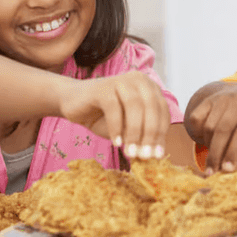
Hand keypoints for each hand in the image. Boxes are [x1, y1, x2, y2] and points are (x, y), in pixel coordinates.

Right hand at [57, 72, 171, 158]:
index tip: (157, 156)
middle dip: (150, 134)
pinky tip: (115, 143)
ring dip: (134, 132)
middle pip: (152, 108)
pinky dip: (116, 127)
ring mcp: (121, 81)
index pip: (162, 111)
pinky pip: (114, 108)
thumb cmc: (104, 116)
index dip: (161, 134)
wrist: (73, 103)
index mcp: (150, 88)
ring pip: (135, 106)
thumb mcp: (126, 129)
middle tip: (145, 156)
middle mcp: (139, 80)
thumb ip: (140, 136)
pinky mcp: (103, 87)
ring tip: (130, 152)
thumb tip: (152, 154)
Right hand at [184, 83, 236, 172]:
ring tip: (215, 155)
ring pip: (208, 126)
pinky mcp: (206, 100)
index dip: (234, 152)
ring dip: (209, 145)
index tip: (227, 169)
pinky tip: (207, 139)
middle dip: (216, 153)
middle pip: (222, 129)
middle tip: (212, 172)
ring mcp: (221, 97)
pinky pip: (195, 120)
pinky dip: (198, 133)